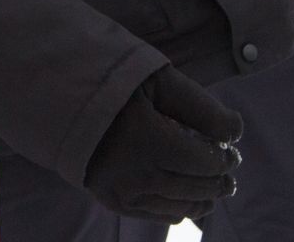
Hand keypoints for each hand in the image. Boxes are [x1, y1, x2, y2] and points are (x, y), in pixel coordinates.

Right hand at [84, 66, 241, 223]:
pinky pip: (159, 214)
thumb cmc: (112, 81)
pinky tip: (187, 201)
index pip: (206, 161)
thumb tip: (235, 132)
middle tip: (229, 172)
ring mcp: (123, 190)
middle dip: (220, 180)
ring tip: (214, 190)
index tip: (231, 150)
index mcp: (148, 138)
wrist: (58, 96)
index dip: (225, 157)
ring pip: (181, 205)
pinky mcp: (112, 200)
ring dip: (203, 198)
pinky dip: (179, 209)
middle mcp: (135, 171)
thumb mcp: (157, 79)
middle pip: (197, 186)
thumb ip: (201, 106)